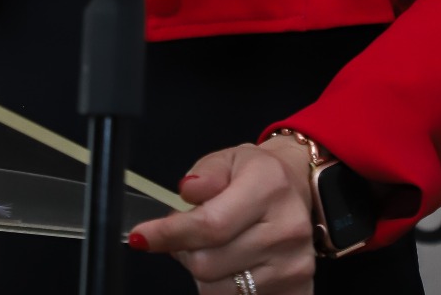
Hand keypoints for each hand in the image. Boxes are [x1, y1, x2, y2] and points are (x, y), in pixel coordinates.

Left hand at [129, 136, 315, 291]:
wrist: (299, 189)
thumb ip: (204, 174)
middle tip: (186, 235)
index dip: (170, 234)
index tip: (141, 237)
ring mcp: (294, 265)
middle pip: (208, 264)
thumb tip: (187, 192)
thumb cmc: (258, 175)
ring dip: (202, 273)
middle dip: (184, 251)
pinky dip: (223, 287)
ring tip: (212, 248)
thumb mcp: (228, 159)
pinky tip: (230, 265)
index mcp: (268, 187)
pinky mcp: (297, 291)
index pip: (211, 224)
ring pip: (218, 290)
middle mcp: (286, 229)